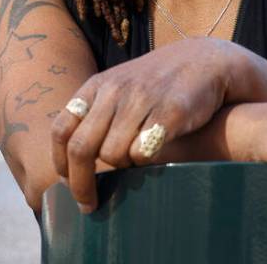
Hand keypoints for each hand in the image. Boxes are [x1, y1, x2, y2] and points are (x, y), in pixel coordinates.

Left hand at [50, 38, 238, 212]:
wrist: (205, 60)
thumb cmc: (158, 84)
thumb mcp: (120, 87)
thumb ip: (96, 114)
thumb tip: (70, 163)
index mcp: (97, 85)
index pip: (62, 130)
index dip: (60, 164)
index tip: (67, 186)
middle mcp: (115, 90)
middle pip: (81, 148)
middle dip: (81, 185)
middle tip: (89, 205)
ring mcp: (142, 99)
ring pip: (112, 155)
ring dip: (121, 168)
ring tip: (134, 162)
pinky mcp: (169, 111)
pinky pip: (142, 153)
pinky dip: (144, 163)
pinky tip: (153, 155)